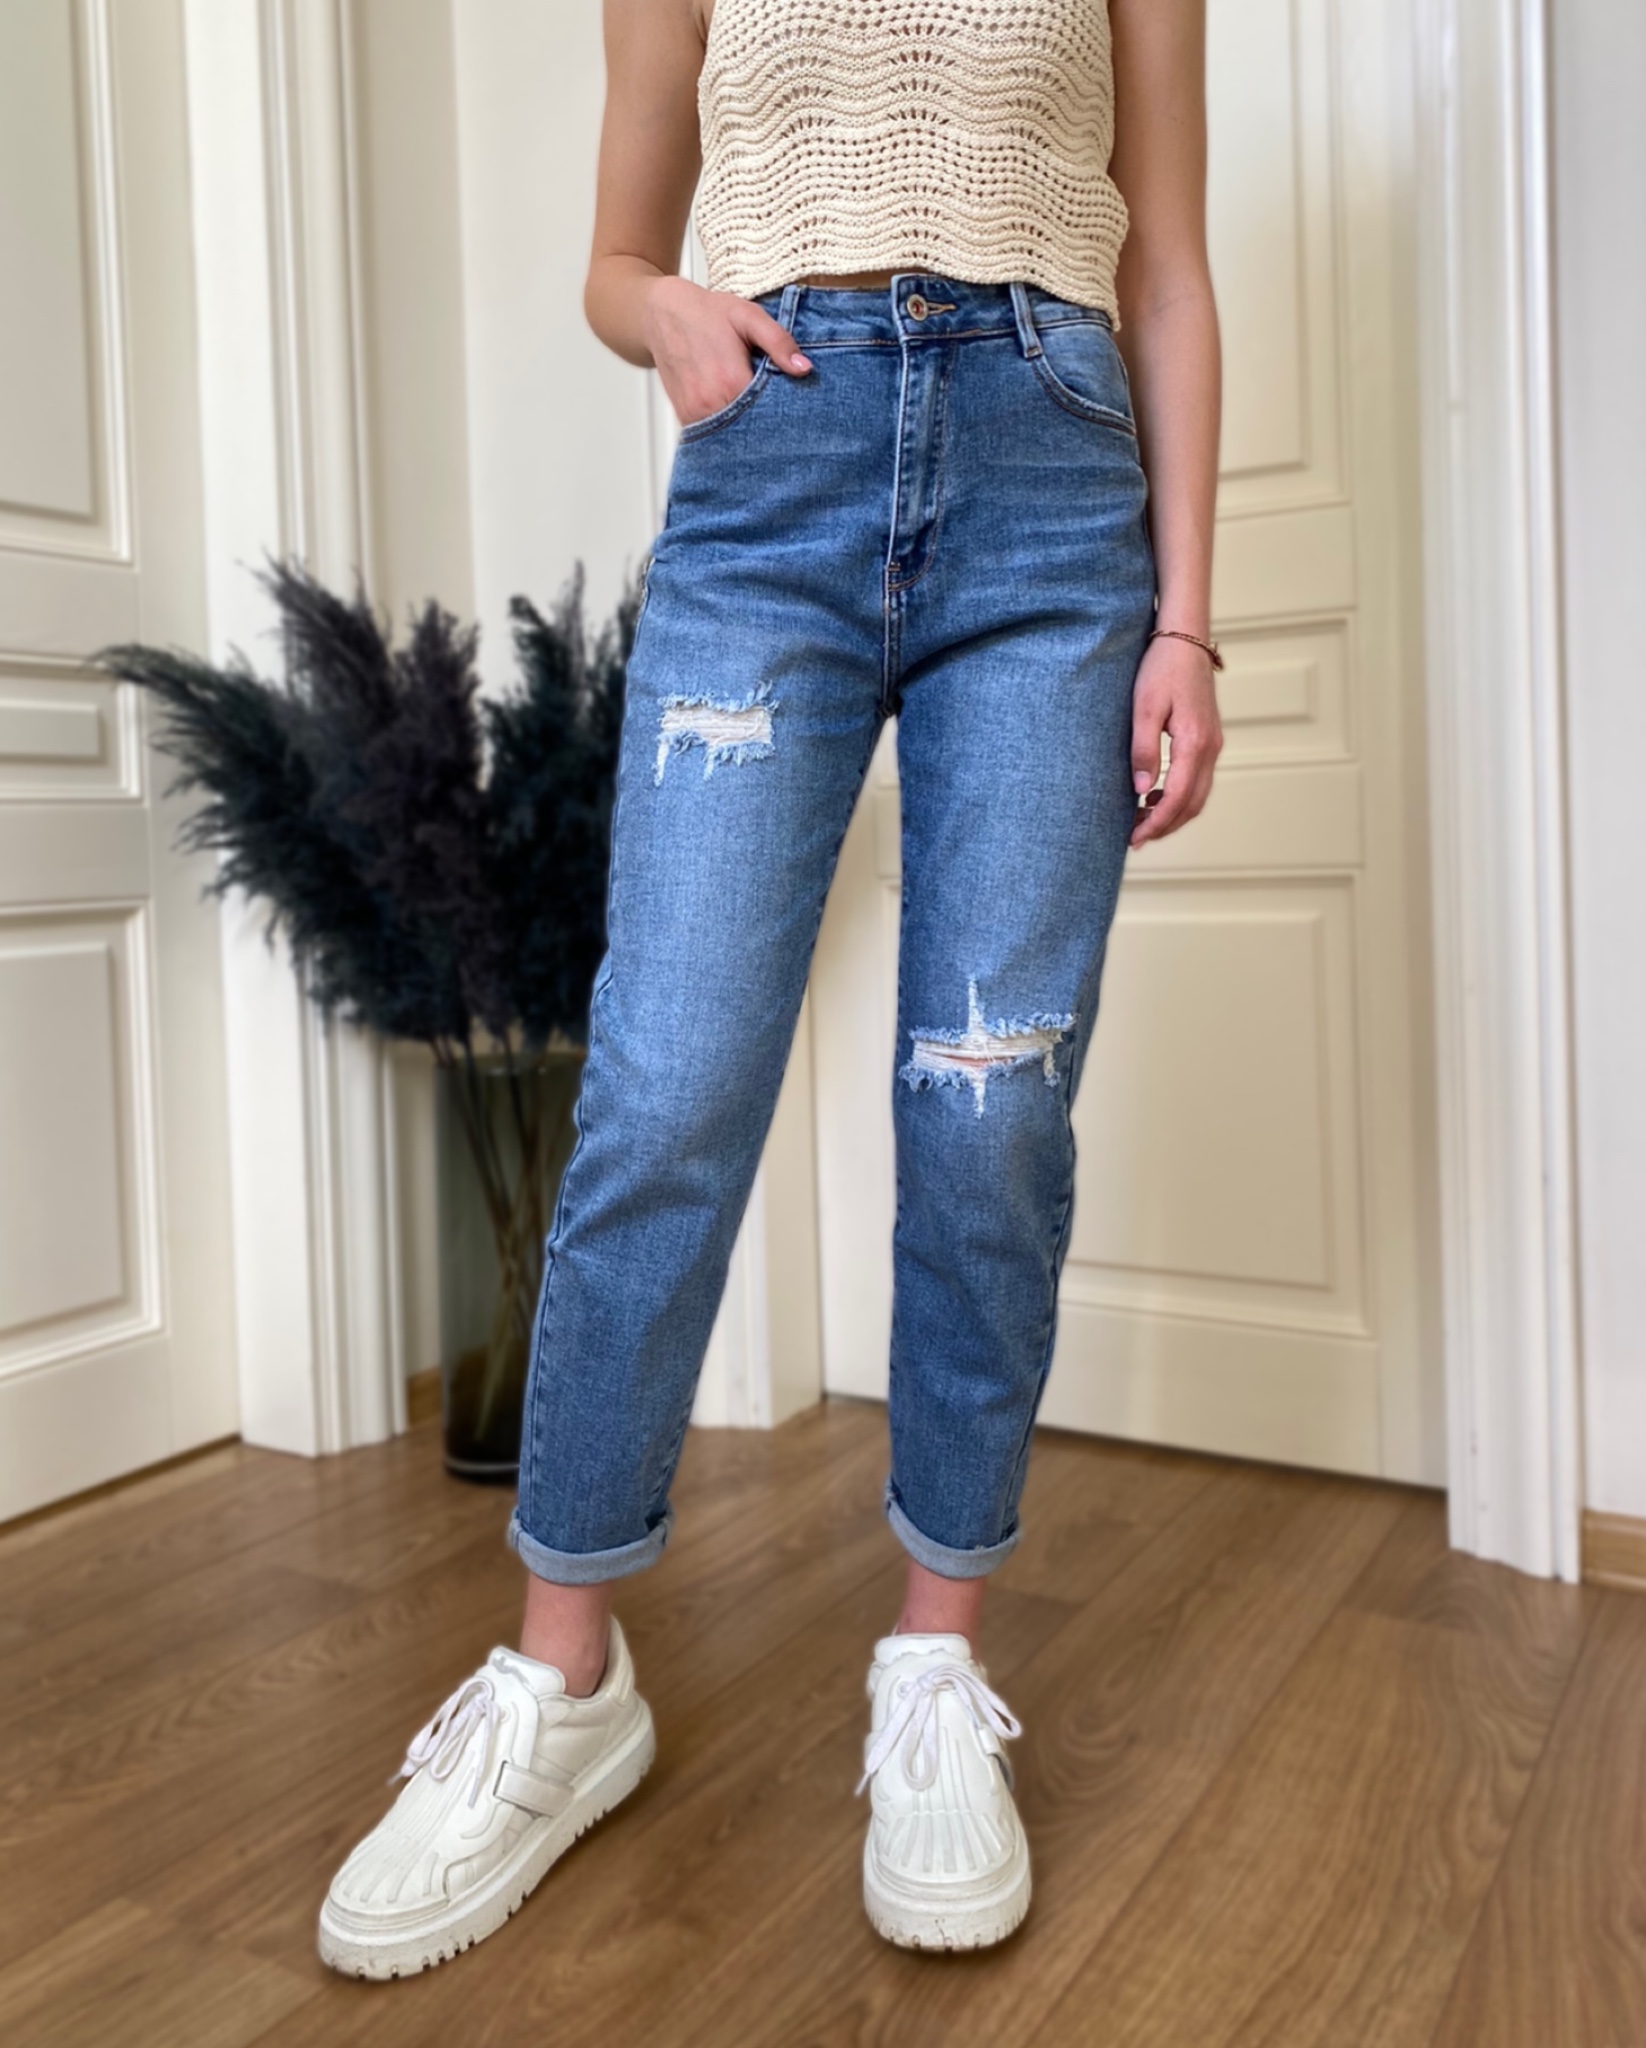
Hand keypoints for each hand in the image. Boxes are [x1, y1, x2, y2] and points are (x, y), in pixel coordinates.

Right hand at [641, 275, 811, 427]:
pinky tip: (737, 413)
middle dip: (767, 426)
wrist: (661, 314)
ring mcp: (695, 414)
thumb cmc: (706, 313)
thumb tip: (804, 368)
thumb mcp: (748, 316)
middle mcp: (710, 404)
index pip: (769, 415)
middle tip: (781, 419)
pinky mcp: (685, 418)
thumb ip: (778, 341)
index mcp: (731, 381)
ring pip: (731, 436)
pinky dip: (728, 429)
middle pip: (751, 430)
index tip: (795, 413)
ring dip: (746, 429)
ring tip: (757, 413)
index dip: (784, 414)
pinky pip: (713, 435)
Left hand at [1128, 634, 1222, 848]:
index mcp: (1195, 743)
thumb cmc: (1161, 668)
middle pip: (1193, 804)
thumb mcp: (1144, 708)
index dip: (1157, 823)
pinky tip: (1155, 797)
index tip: (1135, 838)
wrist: (1185, 638)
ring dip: (1173, 814)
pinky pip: (1198, 779)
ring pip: (1198, 795)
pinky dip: (1180, 796)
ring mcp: (1214, 744)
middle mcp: (1211, 748)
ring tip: (1141, 821)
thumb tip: (1142, 792)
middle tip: (1135, 838)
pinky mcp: (1209, 738)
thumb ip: (1144, 750)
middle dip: (1165, 826)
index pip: (1178, 798)